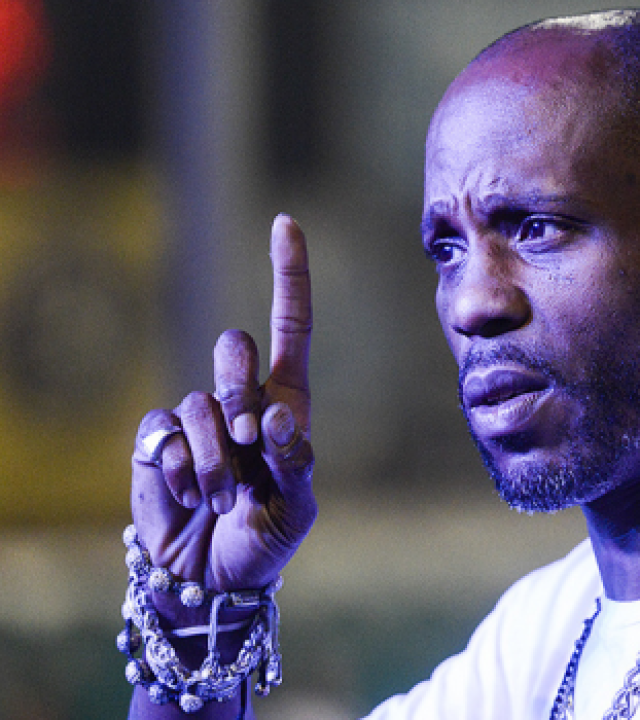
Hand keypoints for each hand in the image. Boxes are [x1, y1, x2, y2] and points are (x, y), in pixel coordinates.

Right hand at [130, 214, 316, 594]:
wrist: (210, 576)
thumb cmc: (265, 536)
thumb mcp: (297, 511)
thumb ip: (295, 466)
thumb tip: (275, 422)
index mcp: (288, 404)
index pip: (292, 327)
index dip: (289, 275)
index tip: (285, 222)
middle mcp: (242, 400)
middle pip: (236, 347)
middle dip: (241, 390)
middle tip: (248, 442)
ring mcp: (197, 417)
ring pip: (201, 404)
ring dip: (216, 462)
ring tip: (224, 501)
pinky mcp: (157, 440)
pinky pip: (164, 434)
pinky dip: (181, 470)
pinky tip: (189, 495)